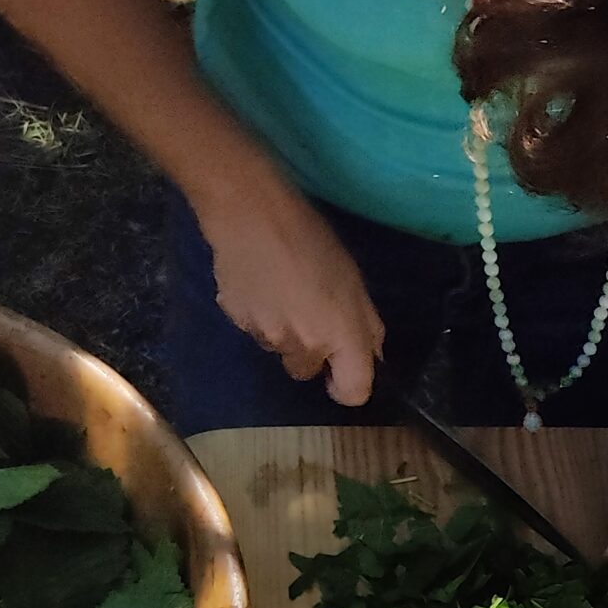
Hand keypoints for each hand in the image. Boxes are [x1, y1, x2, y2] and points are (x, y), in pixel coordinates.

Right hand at [193, 177, 386, 405]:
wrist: (251, 214)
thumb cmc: (313, 242)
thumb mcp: (355, 283)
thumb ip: (366, 327)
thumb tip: (372, 357)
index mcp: (337, 336)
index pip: (352, 393)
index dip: (349, 387)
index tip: (343, 372)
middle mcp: (301, 346)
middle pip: (308, 371)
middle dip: (313, 352)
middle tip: (311, 313)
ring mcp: (263, 335)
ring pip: (279, 349)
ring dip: (284, 331)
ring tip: (283, 291)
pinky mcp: (235, 320)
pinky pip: (254, 329)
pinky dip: (259, 315)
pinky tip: (260, 284)